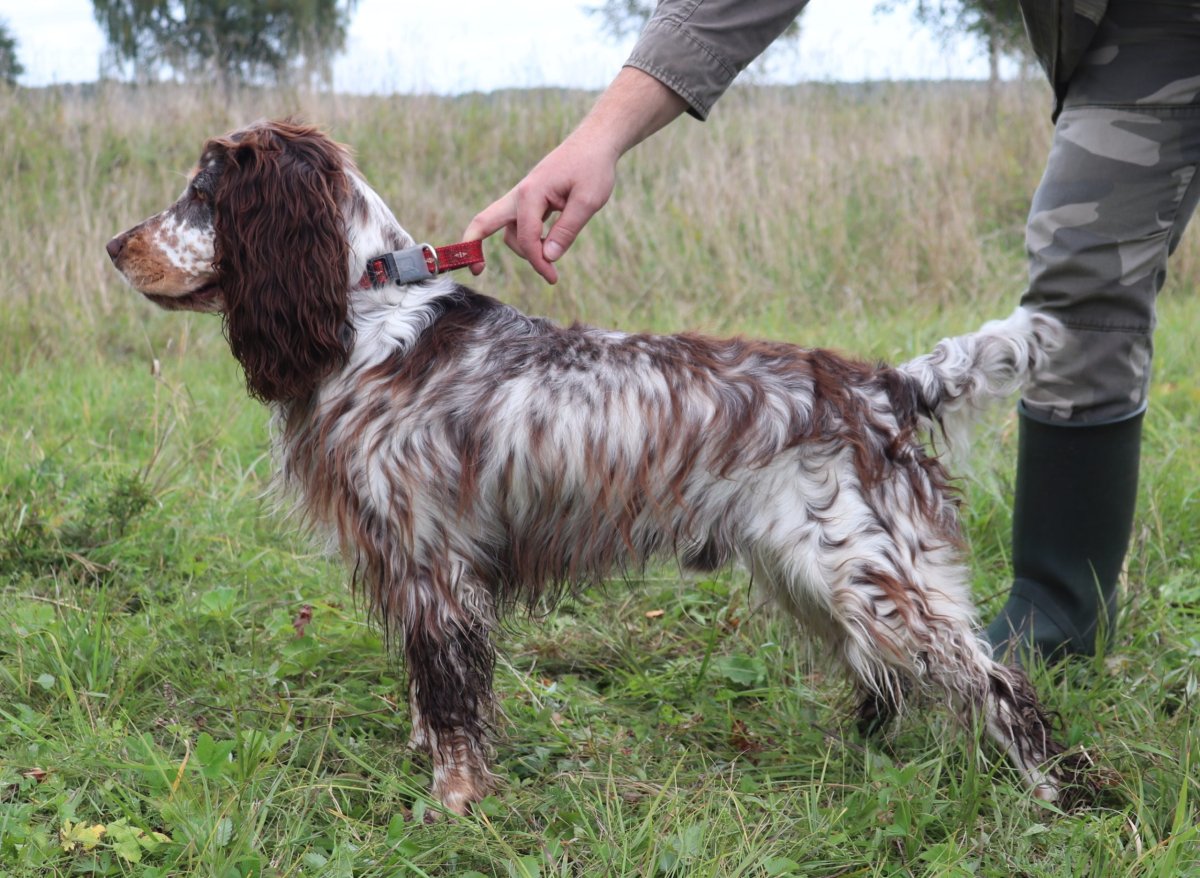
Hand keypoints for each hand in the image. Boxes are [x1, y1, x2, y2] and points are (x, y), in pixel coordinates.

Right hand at [463, 134, 617, 284]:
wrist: (595, 142)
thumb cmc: (593, 168)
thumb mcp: (587, 201)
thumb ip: (567, 230)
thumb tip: (548, 258)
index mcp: (530, 193)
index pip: (526, 237)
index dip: (537, 261)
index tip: (553, 277)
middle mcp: (520, 194)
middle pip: (485, 221)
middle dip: (474, 245)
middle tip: (477, 271)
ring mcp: (523, 196)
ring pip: (511, 230)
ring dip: (525, 248)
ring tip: (551, 262)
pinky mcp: (532, 199)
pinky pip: (521, 224)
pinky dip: (529, 240)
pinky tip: (545, 249)